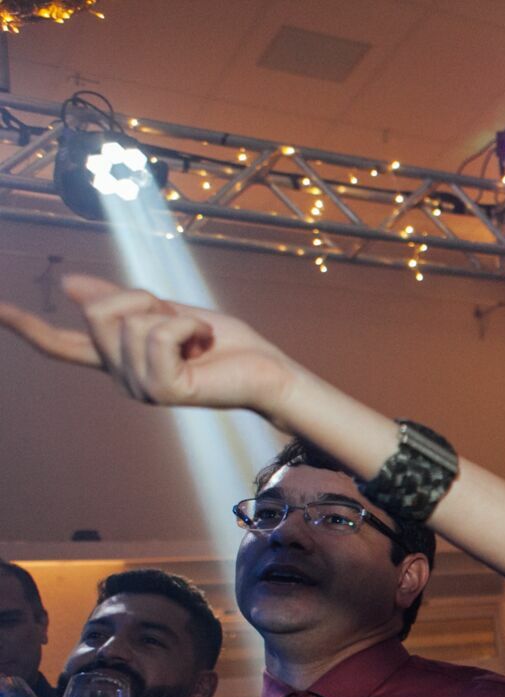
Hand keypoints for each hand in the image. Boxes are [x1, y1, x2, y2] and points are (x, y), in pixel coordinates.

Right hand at [0, 275, 299, 415]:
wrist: (266, 369)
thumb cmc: (222, 344)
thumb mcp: (164, 311)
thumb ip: (119, 301)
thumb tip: (68, 284)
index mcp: (117, 359)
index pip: (60, 345)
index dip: (25, 327)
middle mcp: (121, 377)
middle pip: (99, 312)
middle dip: (143, 300)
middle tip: (181, 322)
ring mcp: (139, 387)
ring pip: (130, 320)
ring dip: (172, 315)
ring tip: (197, 339)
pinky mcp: (162, 390)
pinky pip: (156, 334)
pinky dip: (185, 327)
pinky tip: (202, 346)